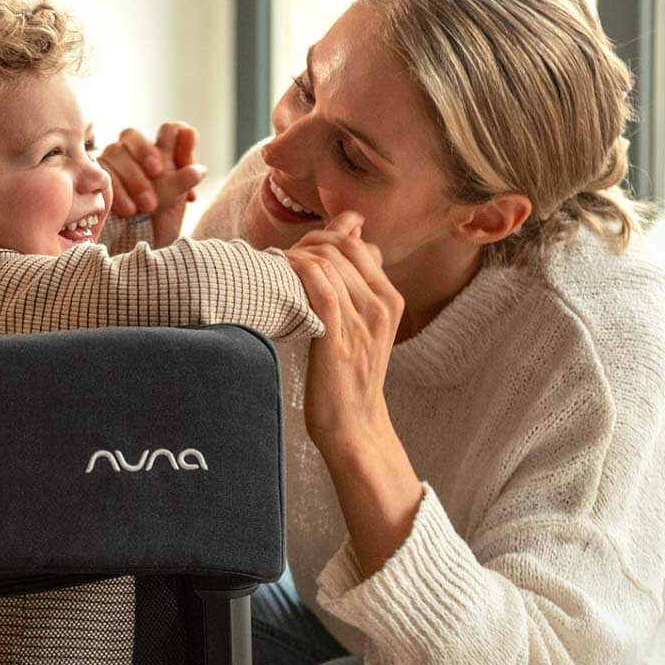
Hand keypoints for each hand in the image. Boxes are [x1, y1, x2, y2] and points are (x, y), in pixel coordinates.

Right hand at [98, 122, 207, 246]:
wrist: (135, 236)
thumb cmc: (158, 209)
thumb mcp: (176, 195)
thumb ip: (186, 177)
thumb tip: (200, 166)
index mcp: (159, 148)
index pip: (168, 129)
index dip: (170, 139)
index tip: (173, 159)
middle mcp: (133, 148)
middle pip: (131, 135)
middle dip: (144, 153)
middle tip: (157, 173)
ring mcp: (112, 159)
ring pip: (115, 153)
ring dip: (133, 178)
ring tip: (146, 206)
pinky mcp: (97, 174)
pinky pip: (103, 175)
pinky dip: (118, 194)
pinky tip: (129, 210)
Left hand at [283, 213, 404, 453]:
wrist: (355, 426)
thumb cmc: (350, 378)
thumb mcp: (363, 329)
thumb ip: (354, 291)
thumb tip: (341, 249)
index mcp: (390, 299)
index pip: (356, 245)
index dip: (322, 238)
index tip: (298, 251)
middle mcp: (381, 306)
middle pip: (339, 249)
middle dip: (305, 245)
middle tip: (280, 258)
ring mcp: (361, 324)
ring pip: (327, 265)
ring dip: (294, 258)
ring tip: (274, 268)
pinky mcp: (337, 341)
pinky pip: (320, 290)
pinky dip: (297, 273)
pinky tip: (280, 275)